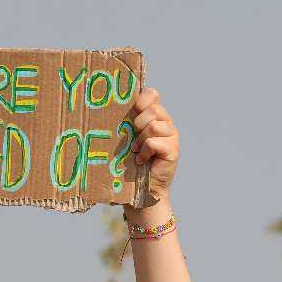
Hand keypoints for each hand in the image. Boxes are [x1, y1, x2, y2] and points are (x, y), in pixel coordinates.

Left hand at [127, 88, 179, 207]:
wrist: (143, 187)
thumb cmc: (131, 160)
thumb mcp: (128, 136)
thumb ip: (127, 120)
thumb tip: (108, 104)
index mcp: (155, 116)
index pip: (152, 94)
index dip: (141, 100)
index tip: (133, 111)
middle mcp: (166, 123)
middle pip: (154, 109)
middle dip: (139, 123)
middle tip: (134, 136)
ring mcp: (172, 137)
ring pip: (155, 126)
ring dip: (141, 139)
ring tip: (137, 150)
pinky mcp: (173, 151)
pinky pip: (154, 143)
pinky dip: (145, 152)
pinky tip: (142, 160)